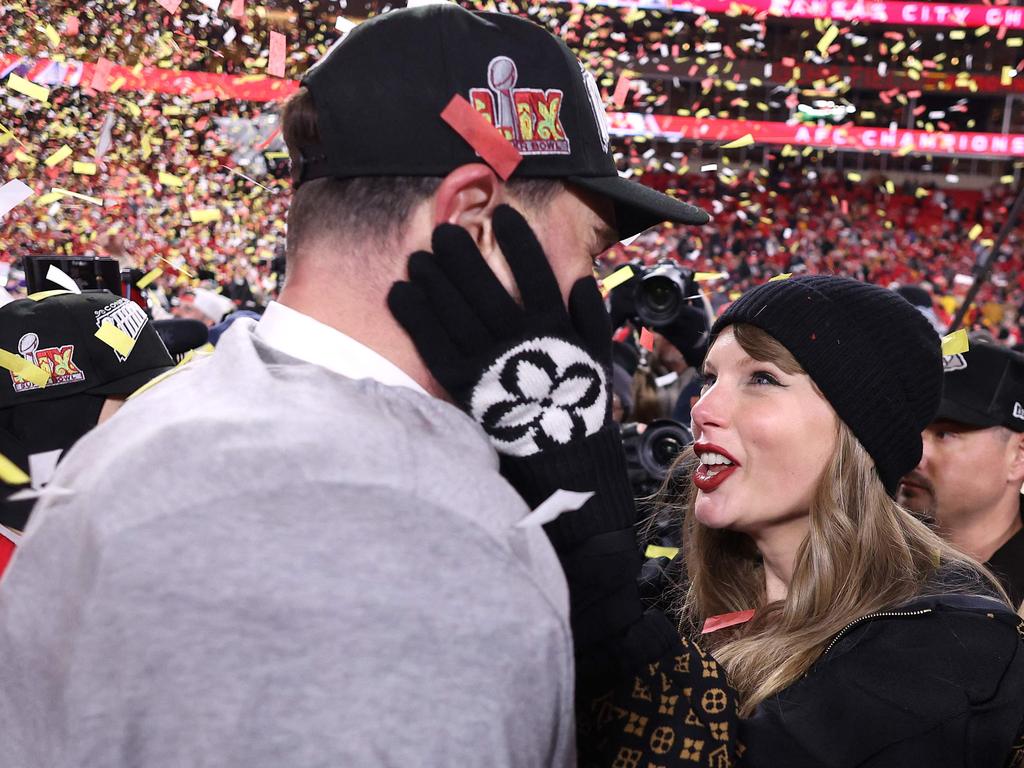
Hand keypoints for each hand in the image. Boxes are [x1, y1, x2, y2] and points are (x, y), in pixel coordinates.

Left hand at [388, 205, 612, 456]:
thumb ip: (591, 314)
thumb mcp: (598, 353)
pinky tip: (400, 292)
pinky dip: (415, 316)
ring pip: (454, 310)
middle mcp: (519, 339)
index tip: (503, 214)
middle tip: (444, 232)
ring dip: (433, 279)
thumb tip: (580, 279)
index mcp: (553, 326)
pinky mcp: (463, 383)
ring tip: (418, 257)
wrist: (562, 455)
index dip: (518, 240)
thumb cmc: (579, 399)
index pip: (533, 272)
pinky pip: (433, 343)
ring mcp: (489, 361)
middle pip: (484, 286)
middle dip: (461, 254)